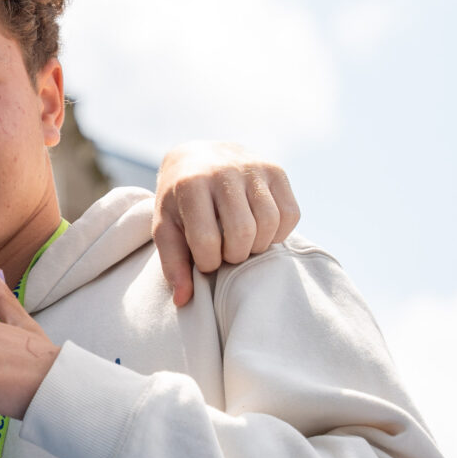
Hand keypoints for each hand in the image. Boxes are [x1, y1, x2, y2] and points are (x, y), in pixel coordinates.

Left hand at [152, 140, 301, 308]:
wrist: (197, 157)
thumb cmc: (179, 201)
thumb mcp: (166, 227)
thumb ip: (172, 263)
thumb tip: (183, 300)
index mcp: (191, 185)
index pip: (206, 240)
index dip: (208, 262)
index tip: (205, 261)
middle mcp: (224, 172)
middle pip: (243, 232)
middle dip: (235, 255)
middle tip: (226, 253)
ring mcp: (254, 168)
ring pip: (270, 223)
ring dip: (258, 245)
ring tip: (242, 243)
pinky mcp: (276, 171)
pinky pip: (290, 214)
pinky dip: (279, 233)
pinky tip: (260, 232)